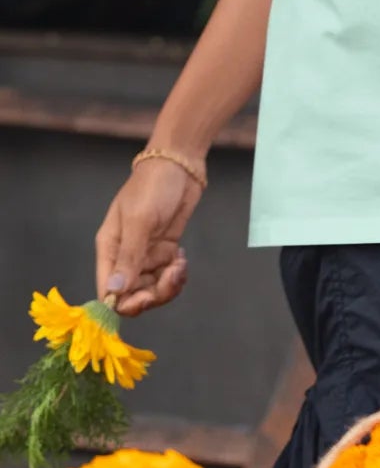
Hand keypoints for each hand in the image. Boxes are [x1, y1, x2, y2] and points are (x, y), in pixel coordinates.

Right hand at [95, 159, 204, 314]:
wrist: (180, 165)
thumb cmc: (153, 187)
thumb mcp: (139, 220)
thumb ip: (129, 256)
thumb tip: (114, 291)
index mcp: (109, 248)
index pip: (108, 290)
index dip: (124, 302)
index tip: (146, 298)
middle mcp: (125, 256)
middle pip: (133, 294)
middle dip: (154, 293)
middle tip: (172, 275)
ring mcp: (146, 255)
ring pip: (153, 288)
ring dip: (169, 283)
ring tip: (180, 264)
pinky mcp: (164, 251)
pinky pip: (167, 277)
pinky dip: (176, 274)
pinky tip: (182, 258)